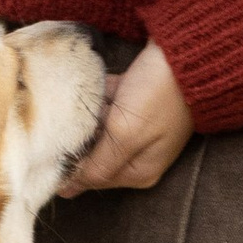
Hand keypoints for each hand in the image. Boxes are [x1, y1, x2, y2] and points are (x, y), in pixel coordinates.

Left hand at [61, 41, 194, 194]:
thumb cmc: (158, 95)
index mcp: (138, 172)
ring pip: (94, 129)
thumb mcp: (125, 136)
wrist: (185, 52)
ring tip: (92, 99)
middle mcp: (136, 155)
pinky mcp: (131, 105)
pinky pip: (103, 106)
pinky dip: (97, 96)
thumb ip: (97, 165)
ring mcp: (134, 129)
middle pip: (91, 154)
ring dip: (86, 114)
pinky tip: (101, 86)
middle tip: (75, 117)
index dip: (69, 163)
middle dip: (78, 136)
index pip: (90, 178)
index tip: (56, 143)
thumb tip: (68, 191)